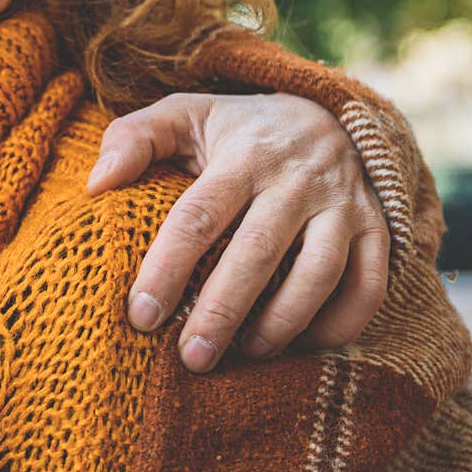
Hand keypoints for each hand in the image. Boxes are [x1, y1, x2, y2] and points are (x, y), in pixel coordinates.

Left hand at [87, 93, 388, 372]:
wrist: (327, 113)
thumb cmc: (237, 128)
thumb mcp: (184, 114)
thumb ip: (133, 138)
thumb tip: (95, 185)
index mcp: (242, 154)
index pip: (199, 216)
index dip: (168, 267)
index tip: (141, 316)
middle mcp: (296, 179)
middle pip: (258, 251)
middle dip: (222, 310)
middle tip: (191, 359)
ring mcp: (342, 204)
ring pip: (319, 272)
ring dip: (282, 322)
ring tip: (246, 354)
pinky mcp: (376, 227)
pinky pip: (369, 285)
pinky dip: (340, 324)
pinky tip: (302, 346)